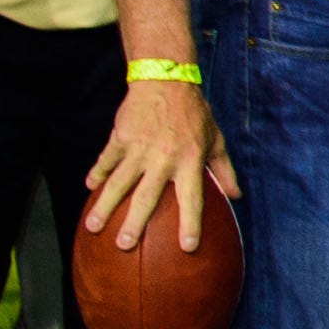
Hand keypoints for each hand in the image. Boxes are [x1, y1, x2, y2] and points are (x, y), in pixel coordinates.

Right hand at [83, 74, 237, 254]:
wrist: (166, 81)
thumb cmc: (195, 115)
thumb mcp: (216, 140)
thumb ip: (224, 171)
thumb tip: (237, 197)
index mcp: (190, 161)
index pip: (193, 198)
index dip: (191, 223)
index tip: (187, 247)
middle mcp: (164, 158)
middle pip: (147, 197)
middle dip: (134, 222)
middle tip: (124, 245)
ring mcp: (139, 148)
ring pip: (119, 182)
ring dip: (105, 206)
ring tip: (93, 227)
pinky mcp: (120, 137)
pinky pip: (106, 160)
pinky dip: (97, 174)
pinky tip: (90, 188)